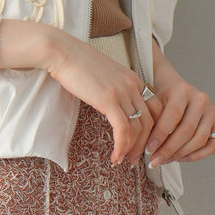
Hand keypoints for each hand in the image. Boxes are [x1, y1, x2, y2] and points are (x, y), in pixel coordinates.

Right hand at [42, 30, 163, 167]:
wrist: (62, 53)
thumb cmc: (76, 66)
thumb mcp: (103, 78)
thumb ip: (113, 92)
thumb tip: (112, 109)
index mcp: (134, 80)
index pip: (152, 111)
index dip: (149, 132)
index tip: (139, 146)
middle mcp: (133, 85)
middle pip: (149, 122)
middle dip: (143, 145)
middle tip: (134, 160)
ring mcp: (123, 92)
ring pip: (137, 128)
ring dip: (132, 150)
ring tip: (123, 162)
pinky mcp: (109, 100)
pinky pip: (122, 129)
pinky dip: (121, 146)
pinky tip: (115, 157)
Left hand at [144, 56, 214, 164]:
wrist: (177, 95)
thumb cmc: (162, 102)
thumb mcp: (153, 104)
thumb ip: (149, 119)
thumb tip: (142, 145)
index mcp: (183, 90)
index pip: (173, 116)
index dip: (160, 135)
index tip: (148, 150)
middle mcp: (201, 99)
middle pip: (186, 130)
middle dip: (168, 149)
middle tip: (154, 160)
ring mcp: (212, 112)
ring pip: (199, 139)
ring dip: (180, 154)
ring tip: (164, 160)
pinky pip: (213, 146)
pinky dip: (198, 155)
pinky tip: (181, 158)